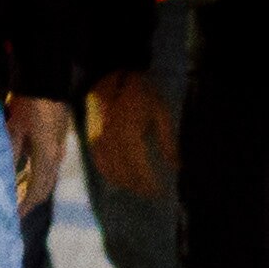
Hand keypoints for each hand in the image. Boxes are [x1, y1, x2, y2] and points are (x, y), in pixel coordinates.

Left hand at [6, 93, 76, 211]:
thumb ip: (10, 153)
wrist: (45, 80)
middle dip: (30, 200)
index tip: (14, 216)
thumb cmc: (29, 104)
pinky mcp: (56, 139)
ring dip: (33, 187)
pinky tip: (21, 173)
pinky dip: (34, 173)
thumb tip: (3, 178)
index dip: (25, 205)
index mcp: (47, 156)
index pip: (37, 190)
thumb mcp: (15, 129)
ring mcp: (58, 147)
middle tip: (14, 210)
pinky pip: (46, 163)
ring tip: (16, 196)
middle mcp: (56, 155)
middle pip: (45, 186)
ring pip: (46, 175)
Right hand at [83, 71, 175, 201]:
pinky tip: (119, 179)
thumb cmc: (141, 92)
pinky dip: (109, 174)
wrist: (111, 74)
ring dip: (125, 183)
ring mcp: (98, 140)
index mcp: (130, 135)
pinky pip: (99, 163)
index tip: (160, 192)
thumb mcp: (160, 113)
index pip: (139, 169)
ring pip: (110, 171)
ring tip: (138, 188)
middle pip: (124, 173)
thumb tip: (177, 166)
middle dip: (138, 186)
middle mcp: (111, 141)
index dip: (149, 184)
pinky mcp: (91, 138)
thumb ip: (168, 142)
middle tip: (151, 193)